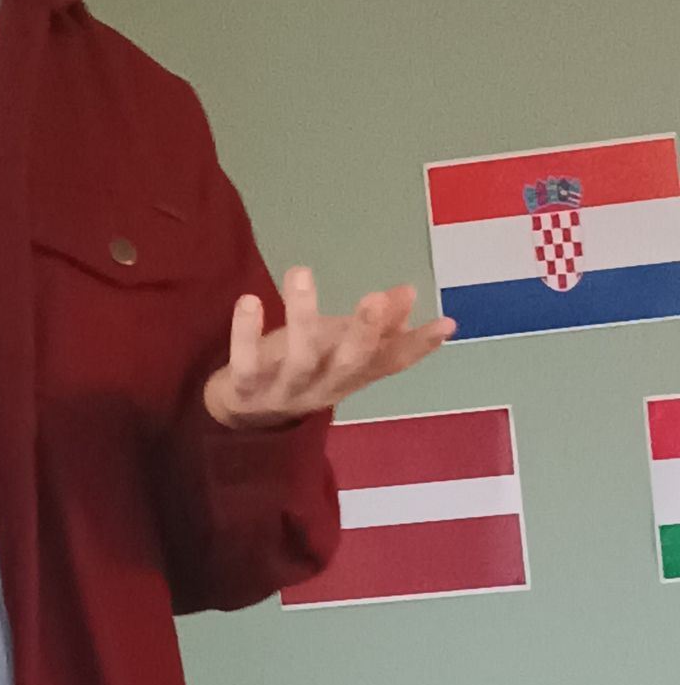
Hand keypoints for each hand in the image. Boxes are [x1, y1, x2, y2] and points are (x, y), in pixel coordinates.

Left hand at [202, 269, 452, 430]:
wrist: (238, 412)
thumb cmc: (295, 369)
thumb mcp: (335, 346)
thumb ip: (372, 325)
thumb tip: (410, 293)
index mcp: (349, 377)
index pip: (390, 363)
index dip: (418, 346)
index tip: (446, 323)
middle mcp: (322, 387)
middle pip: (350, 364)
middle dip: (365, 332)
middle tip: (375, 297)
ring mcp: (283, 392)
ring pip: (299, 360)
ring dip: (302, 317)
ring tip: (301, 272)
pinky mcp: (245, 391)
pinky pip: (246, 365)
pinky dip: (246, 333)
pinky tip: (250, 300)